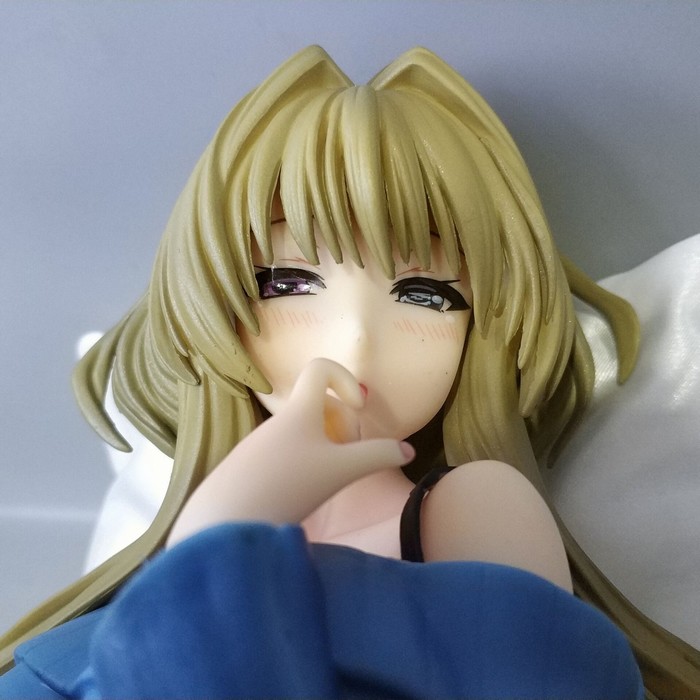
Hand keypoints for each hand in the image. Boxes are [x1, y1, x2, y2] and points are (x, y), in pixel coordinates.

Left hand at [167, 358, 413, 546]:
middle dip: (342, 424)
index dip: (345, 378)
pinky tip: (299, 496)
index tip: (357, 407)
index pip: (320, 367)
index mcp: (299, 411)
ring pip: (301, 433)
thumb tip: (407, 449)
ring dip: (323, 448)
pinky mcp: (246, 469)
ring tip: (327, 481)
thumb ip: (377, 456)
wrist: (223, 521)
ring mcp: (257, 445)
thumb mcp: (341, 470)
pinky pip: (282, 454)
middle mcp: (276, 422)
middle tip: (350, 456)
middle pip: (317, 405)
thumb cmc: (287, 485)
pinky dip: (301, 465)